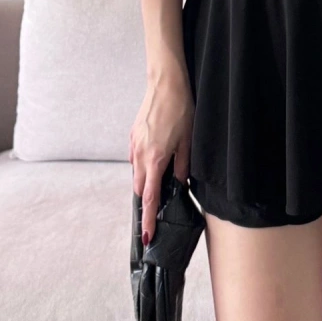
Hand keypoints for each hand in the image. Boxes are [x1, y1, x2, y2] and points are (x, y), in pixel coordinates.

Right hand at [129, 76, 193, 246]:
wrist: (165, 83)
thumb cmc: (180, 109)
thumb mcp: (188, 141)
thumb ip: (182, 167)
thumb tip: (179, 184)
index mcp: (155, 160)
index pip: (150, 198)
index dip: (149, 219)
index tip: (147, 236)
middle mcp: (140, 155)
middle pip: (141, 189)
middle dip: (149, 201)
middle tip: (160, 208)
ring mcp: (134, 145)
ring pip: (136, 175)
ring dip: (146, 182)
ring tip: (162, 180)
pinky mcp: (133, 136)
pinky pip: (135, 159)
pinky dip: (143, 166)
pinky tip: (156, 160)